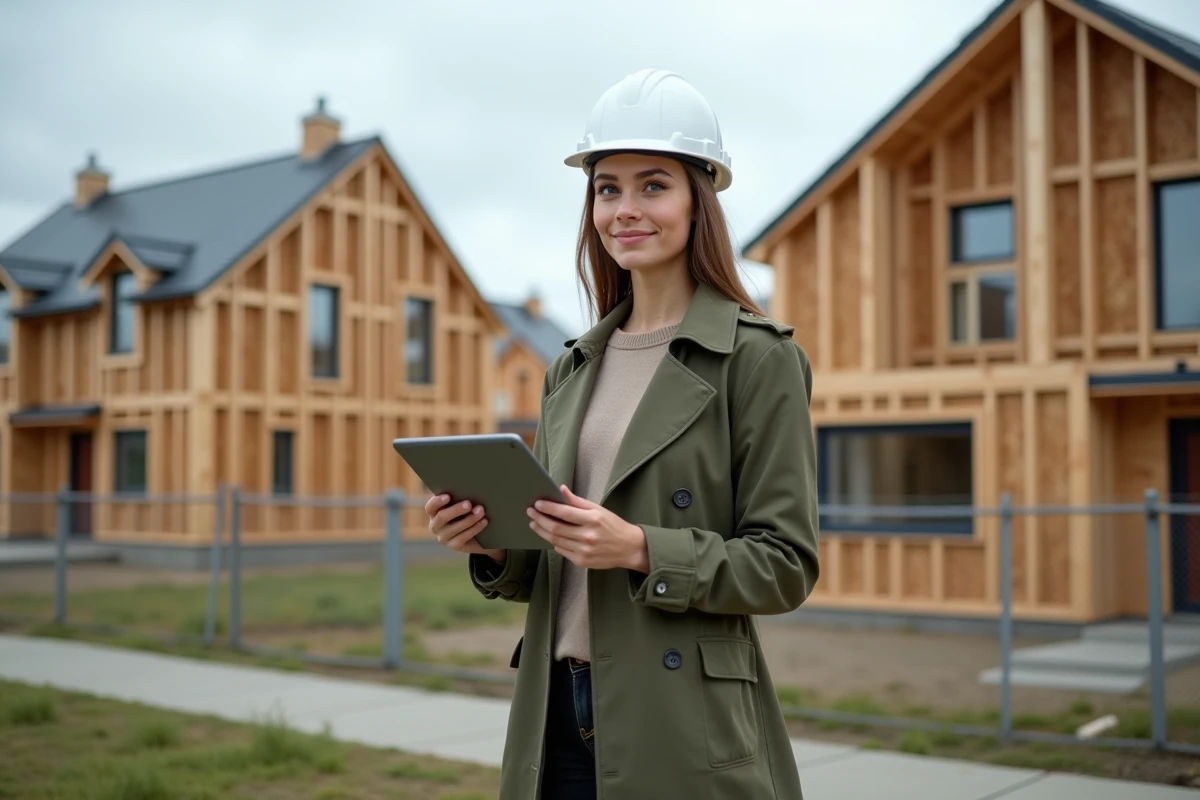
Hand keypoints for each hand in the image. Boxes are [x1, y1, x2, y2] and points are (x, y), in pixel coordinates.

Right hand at [425, 494, 505, 563]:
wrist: (479, 534)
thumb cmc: (468, 512)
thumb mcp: (462, 505)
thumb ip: (460, 498)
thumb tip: (471, 488)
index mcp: (434, 512)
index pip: (430, 507)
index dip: (437, 501)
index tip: (448, 496)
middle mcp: (435, 526)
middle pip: (442, 517)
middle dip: (456, 510)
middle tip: (469, 503)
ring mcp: (443, 537)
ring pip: (454, 528)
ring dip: (469, 518)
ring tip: (481, 510)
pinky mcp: (454, 546)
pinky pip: (463, 537)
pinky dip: (475, 528)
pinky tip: (484, 521)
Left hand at [527, 486, 648, 571]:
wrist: (629, 548)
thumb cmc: (613, 526)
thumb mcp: (598, 509)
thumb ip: (578, 501)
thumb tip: (561, 489)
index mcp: (593, 519)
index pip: (565, 513)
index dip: (548, 508)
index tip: (538, 504)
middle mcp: (588, 536)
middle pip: (556, 528)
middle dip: (540, 519)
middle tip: (531, 512)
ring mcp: (584, 551)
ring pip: (555, 541)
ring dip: (542, 531)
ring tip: (535, 523)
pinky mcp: (582, 561)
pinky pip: (561, 551)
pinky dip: (554, 542)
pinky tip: (549, 535)